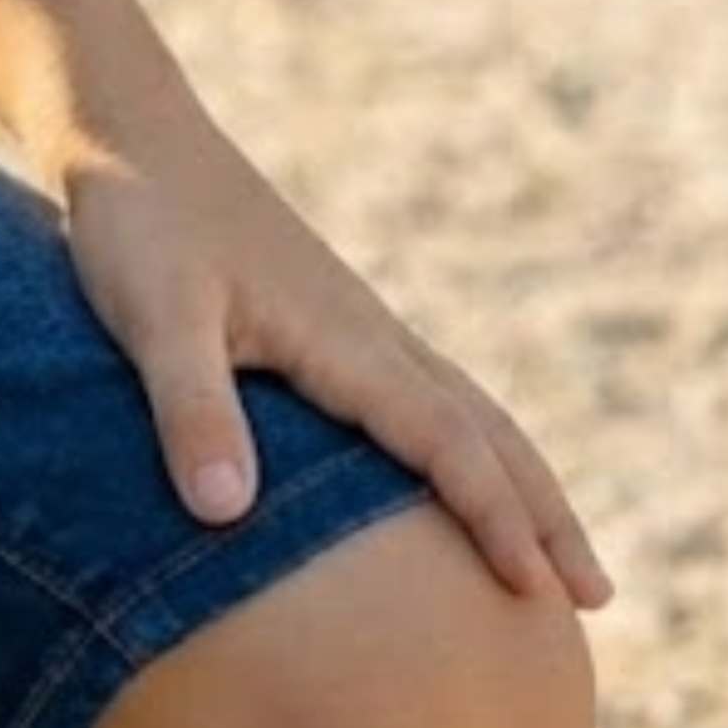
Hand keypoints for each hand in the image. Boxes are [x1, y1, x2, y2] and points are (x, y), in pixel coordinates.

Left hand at [62, 112, 612, 610]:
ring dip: (519, 480)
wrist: (129, 131)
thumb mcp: (153, 317)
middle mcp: (370, 333)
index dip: (495, 518)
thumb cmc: (138, 224)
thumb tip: (226, 514)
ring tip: (557, 554)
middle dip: (544, 513)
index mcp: (345, 339)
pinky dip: (469, 445)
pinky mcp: (328, 321)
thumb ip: (190, 408)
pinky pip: (426, 395)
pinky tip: (458, 474)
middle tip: (598, 596)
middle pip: (486, 430)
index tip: (539, 591)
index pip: (447, 442)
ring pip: (466, 410)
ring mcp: (355, 324)